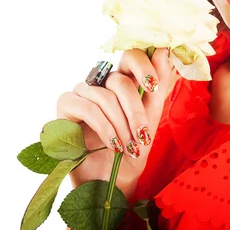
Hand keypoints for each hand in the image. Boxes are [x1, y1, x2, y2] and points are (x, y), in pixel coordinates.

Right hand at [56, 47, 174, 191]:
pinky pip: (88, 108)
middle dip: (135, 111)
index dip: (143, 66)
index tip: (152, 87)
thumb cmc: (132, 149)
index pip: (131, 57)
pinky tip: (113, 145)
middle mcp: (101, 82)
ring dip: (121, 126)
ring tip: (129, 148)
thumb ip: (158, 85)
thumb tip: (164, 49)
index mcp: (123, 81)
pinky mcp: (66, 105)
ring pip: (105, 97)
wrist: (112, 181)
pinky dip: (105, 128)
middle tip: (143, 136)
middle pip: (119, 80)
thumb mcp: (151, 118)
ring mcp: (82, 92)